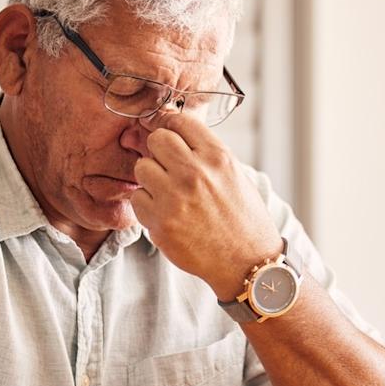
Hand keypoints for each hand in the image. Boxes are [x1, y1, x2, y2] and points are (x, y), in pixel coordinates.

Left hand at [130, 113, 282, 300]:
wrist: (248, 264)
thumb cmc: (242, 219)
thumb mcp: (234, 174)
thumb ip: (203, 153)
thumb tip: (169, 133)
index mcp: (218, 156)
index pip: (179, 121)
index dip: (170, 127)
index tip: (169, 138)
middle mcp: (195, 173)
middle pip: (156, 139)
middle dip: (159, 151)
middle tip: (167, 167)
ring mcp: (175, 198)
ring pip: (142, 168)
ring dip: (150, 179)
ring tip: (168, 193)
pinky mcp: (161, 223)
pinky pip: (137, 199)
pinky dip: (146, 205)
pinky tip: (165, 213)